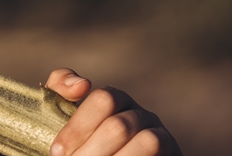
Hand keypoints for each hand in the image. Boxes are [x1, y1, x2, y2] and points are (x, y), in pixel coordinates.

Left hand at [46, 69, 181, 155]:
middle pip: (119, 126)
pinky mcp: (173, 154)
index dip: (77, 127)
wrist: (101, 153)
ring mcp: (162, 136)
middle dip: (91, 151)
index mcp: (116, 101)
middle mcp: (142, 115)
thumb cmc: (80, 144)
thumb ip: (60, 92)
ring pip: (148, 142)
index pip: (103, 100)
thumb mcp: (66, 119)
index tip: (58, 151)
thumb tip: (83, 84)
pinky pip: (159, 154)